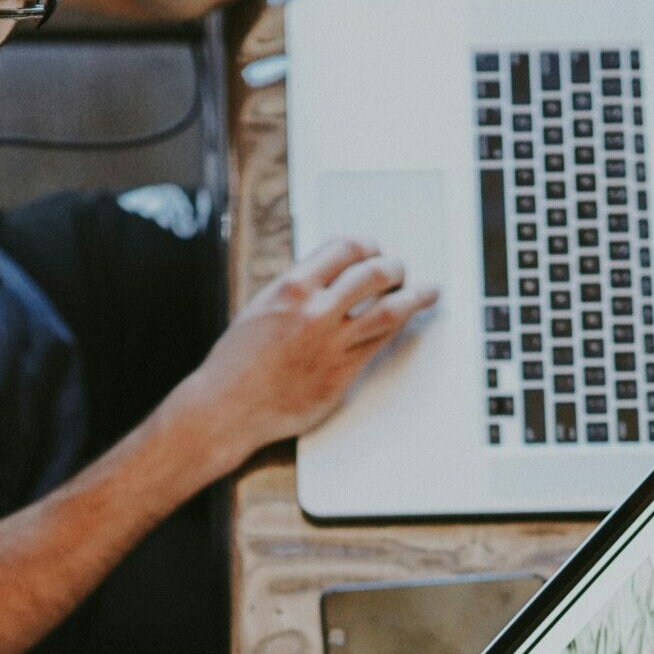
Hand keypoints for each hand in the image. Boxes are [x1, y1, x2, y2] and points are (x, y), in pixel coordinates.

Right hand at [180, 238, 438, 457]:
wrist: (227, 408)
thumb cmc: (237, 362)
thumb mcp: (261, 308)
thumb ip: (297, 290)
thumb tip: (327, 277)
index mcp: (292, 287)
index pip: (345, 247)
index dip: (367, 245)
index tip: (374, 250)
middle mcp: (315, 311)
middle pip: (373, 273)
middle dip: (394, 267)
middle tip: (401, 270)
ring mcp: (331, 344)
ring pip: (389, 310)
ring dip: (413, 296)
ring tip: (426, 292)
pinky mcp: (341, 374)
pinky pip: (380, 344)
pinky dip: (397, 329)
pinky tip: (406, 323)